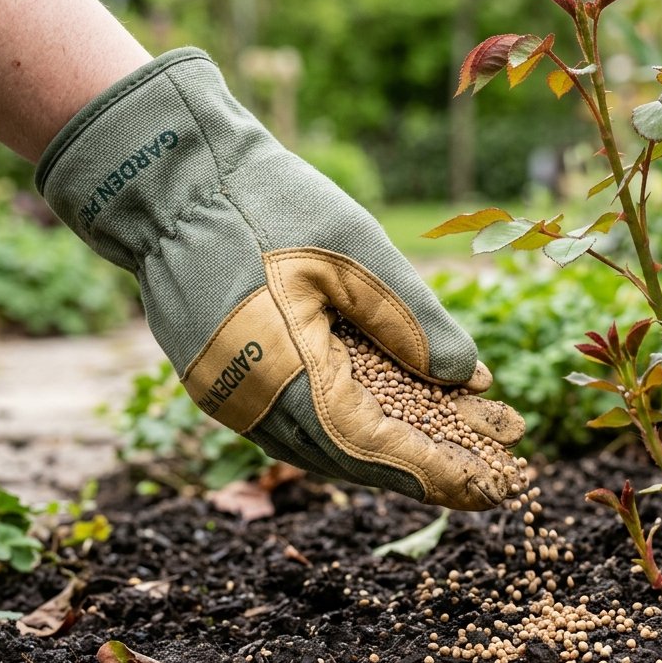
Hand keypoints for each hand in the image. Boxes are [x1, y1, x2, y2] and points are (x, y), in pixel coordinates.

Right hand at [36, 49, 523, 509]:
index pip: (374, 446)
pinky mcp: (224, 379)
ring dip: (395, 448)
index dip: (437, 470)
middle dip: (430, 466)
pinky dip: (354, 424)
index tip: (493, 486)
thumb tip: (469, 375)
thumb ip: (413, 320)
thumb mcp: (355, 252)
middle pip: (354, 457)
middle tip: (497, 471)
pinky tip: (397, 414)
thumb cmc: (263, 201)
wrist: (164, 176)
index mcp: (283, 374)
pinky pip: (299, 422)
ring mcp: (230, 395)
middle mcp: (250, 403)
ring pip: (326, 444)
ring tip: (464, 439)